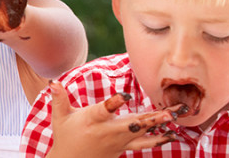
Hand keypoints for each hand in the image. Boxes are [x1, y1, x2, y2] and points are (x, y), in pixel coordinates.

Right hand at [45, 81, 176, 156]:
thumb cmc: (66, 135)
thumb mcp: (59, 117)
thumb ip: (59, 98)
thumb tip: (52, 82)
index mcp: (92, 121)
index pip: (104, 110)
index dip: (115, 103)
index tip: (126, 96)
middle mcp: (108, 131)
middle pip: (133, 124)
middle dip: (152, 119)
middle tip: (170, 113)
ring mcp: (118, 141)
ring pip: (142, 133)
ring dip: (160, 126)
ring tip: (176, 119)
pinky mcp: (124, 147)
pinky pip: (144, 144)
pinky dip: (158, 139)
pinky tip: (172, 133)